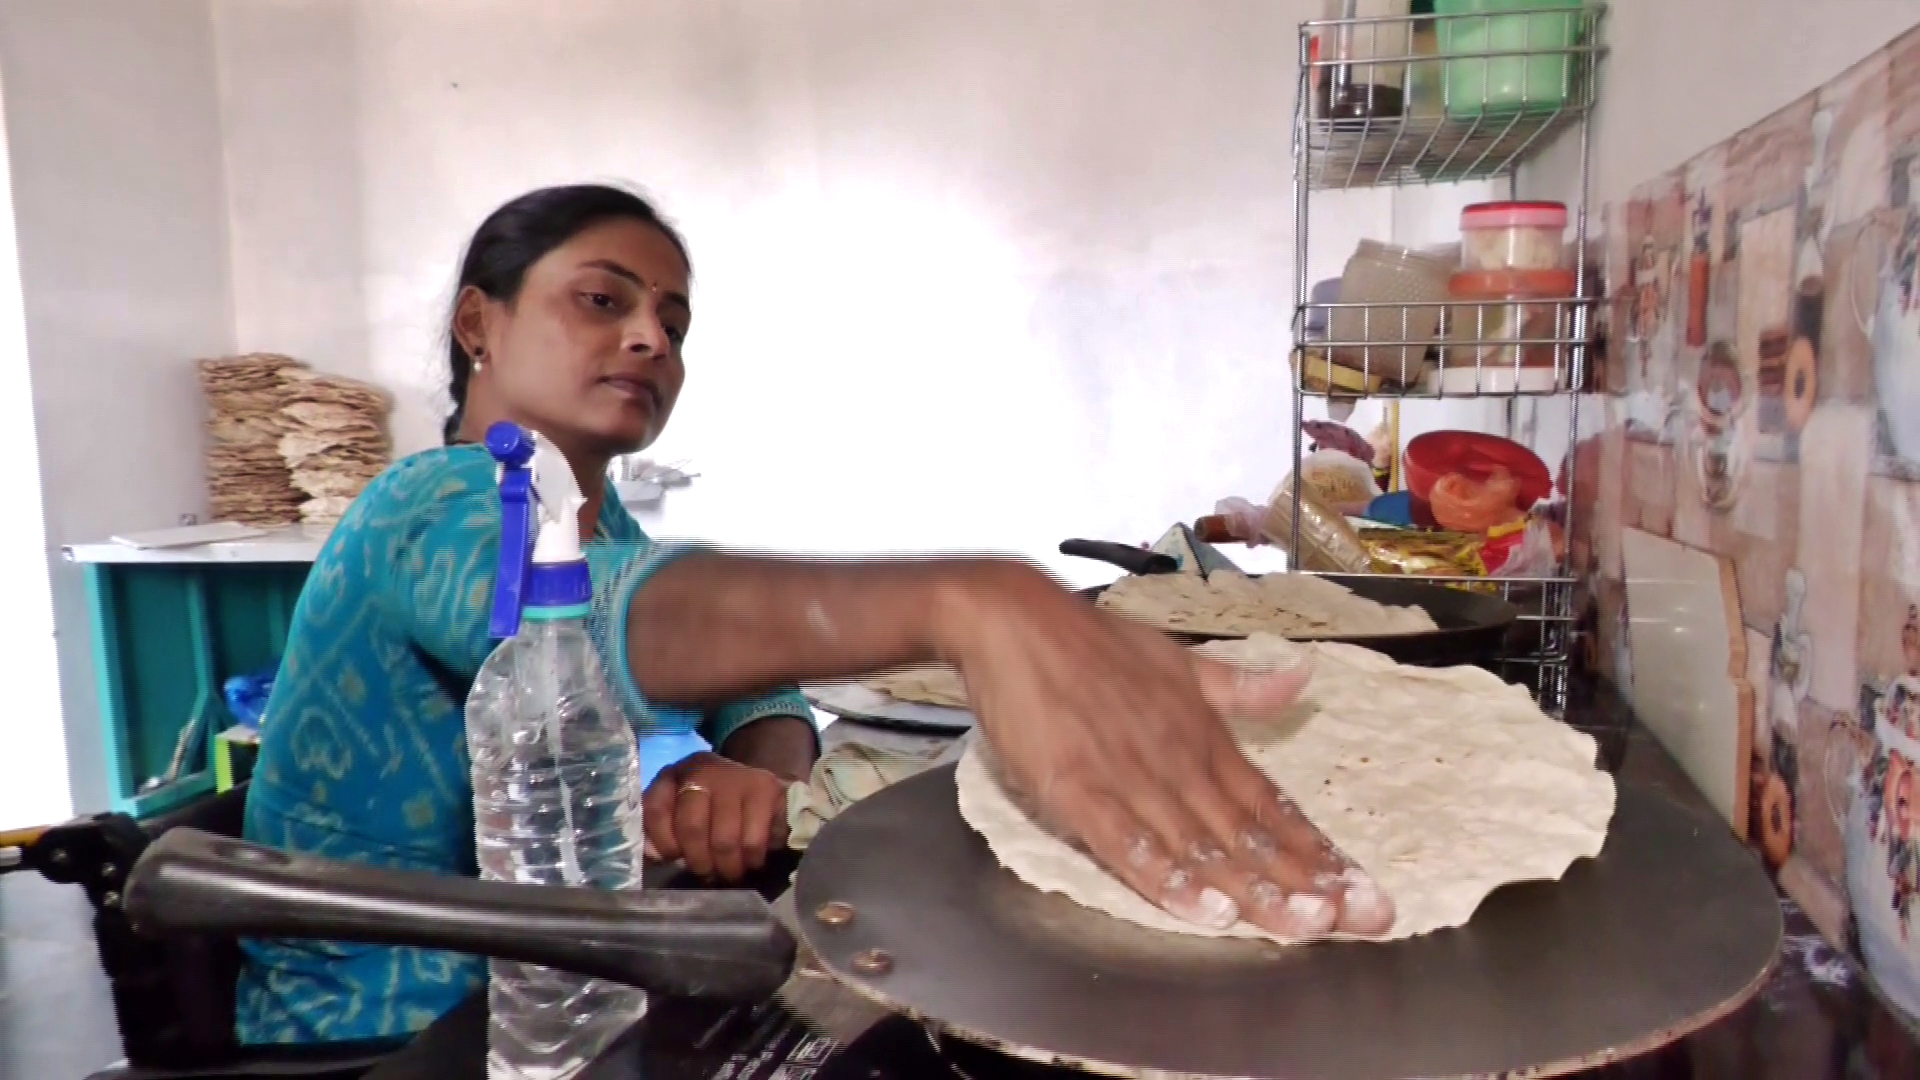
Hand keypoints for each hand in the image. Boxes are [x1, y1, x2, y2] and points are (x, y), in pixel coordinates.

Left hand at [643, 753, 790, 880]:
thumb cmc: (708, 807)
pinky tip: (751, 859)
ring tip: (729, 872)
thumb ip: (658, 833)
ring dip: (726, 867)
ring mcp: (735, 776)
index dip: (663, 843)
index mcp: (673, 775)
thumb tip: (653, 855)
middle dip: (699, 862)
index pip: (656, 809)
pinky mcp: (766, 788)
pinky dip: (751, 859)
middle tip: (707, 874)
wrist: (754, 784)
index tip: (673, 858)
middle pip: (693, 828)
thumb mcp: (676, 812)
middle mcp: (702, 769)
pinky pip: (753, 840)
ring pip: (725, 840)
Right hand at [938, 565, 1394, 940]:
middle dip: (1307, 884)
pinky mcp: (1077, 789)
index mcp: (1203, 734)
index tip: (1360, 888)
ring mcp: (1129, 777)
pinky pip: (1128, 845)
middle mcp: (1178, 760)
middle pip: (1251, 836)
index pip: (1272, 804)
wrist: (1015, 619)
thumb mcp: (1177, 659)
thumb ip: (1237, 686)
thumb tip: (1302, 678)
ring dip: (1254, 891)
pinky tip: (1203, 911)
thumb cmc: (1092, 641)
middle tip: (1361, 921)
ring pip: (1202, 847)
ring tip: (1302, 927)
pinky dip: (1166, 879)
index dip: (1316, 850)